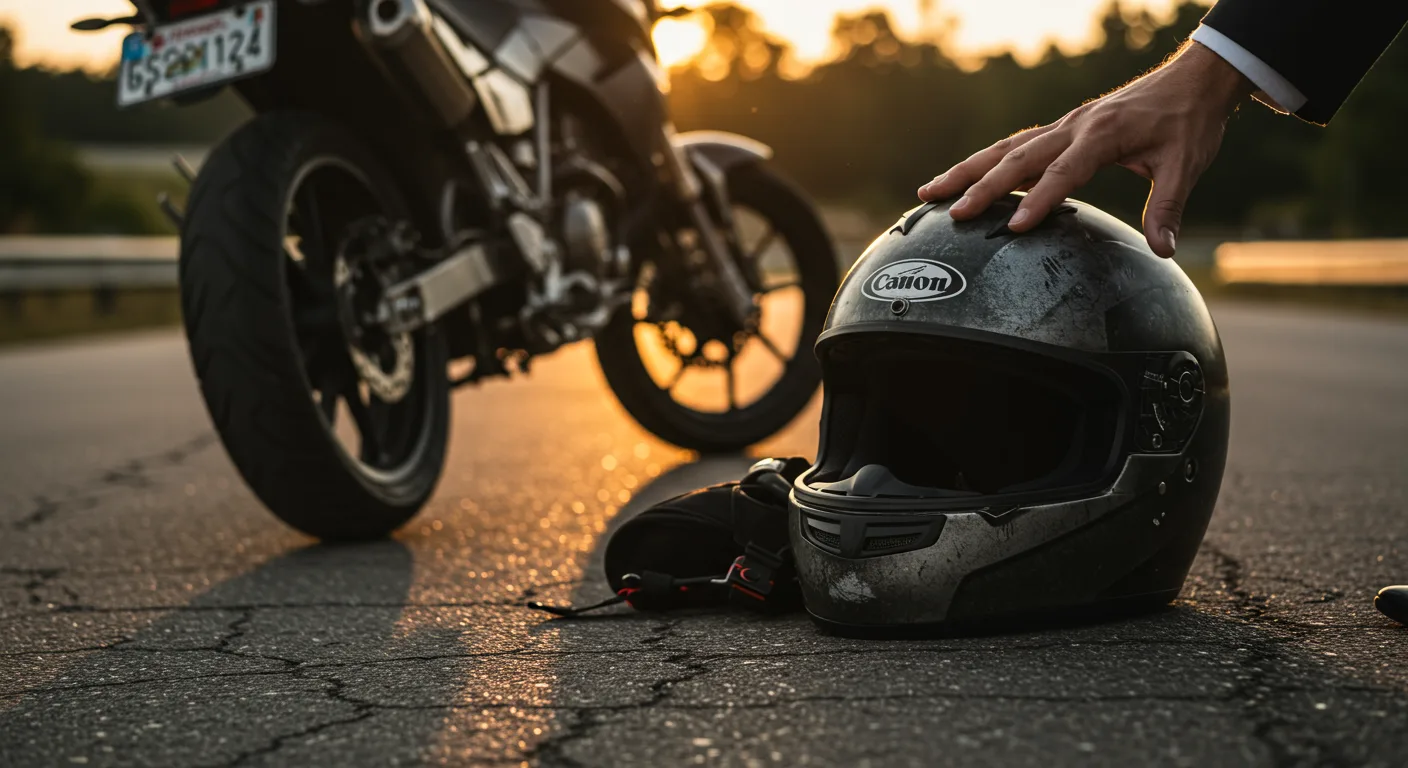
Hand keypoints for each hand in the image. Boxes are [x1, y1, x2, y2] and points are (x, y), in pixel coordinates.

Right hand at [917, 41, 1254, 257]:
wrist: (1193, 80)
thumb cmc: (1188, 121)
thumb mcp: (1185, 164)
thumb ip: (1168, 206)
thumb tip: (1162, 249)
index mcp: (1103, 134)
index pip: (1063, 173)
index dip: (1038, 201)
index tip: (1014, 229)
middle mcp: (1074, 126)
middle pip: (1016, 158)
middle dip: (979, 186)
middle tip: (951, 213)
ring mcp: (1064, 126)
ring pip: (1005, 149)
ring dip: (966, 171)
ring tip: (930, 193)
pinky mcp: (1062, 130)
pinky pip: (1015, 146)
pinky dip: (985, 163)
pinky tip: (965, 180)